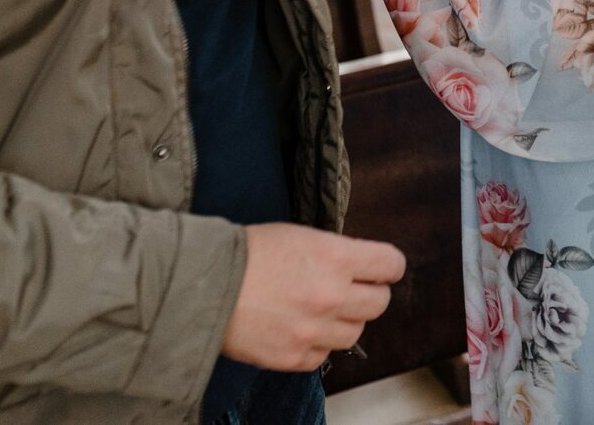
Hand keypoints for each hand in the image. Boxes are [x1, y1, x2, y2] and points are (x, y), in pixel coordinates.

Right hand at [222, 224, 406, 371]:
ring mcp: (313, 330)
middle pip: (380, 303)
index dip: (387, 266)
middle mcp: (331, 296)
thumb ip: (336, 253)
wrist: (202, 285)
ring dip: (344, 321)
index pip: (391, 265)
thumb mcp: (301, 236)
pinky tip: (300, 328)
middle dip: (369, 294)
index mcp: (336, 258)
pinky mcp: (293, 357)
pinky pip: (324, 355)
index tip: (381, 269)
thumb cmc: (248, 253)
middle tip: (352, 290)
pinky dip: (317, 344)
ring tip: (321, 310)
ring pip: (355, 333)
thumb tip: (360, 266)